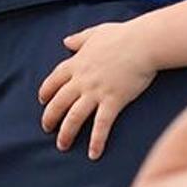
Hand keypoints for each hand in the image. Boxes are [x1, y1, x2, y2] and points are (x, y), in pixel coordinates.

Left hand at [38, 21, 156, 159]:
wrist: (143, 43)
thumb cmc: (123, 35)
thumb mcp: (96, 32)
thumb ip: (80, 39)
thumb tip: (66, 41)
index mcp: (77, 63)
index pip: (54, 80)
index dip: (46, 92)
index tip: (43, 101)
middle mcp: (82, 80)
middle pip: (58, 102)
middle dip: (50, 117)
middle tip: (47, 129)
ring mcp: (96, 91)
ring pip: (74, 117)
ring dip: (66, 133)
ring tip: (62, 146)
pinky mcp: (113, 101)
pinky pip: (101, 125)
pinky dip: (96, 141)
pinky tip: (93, 154)